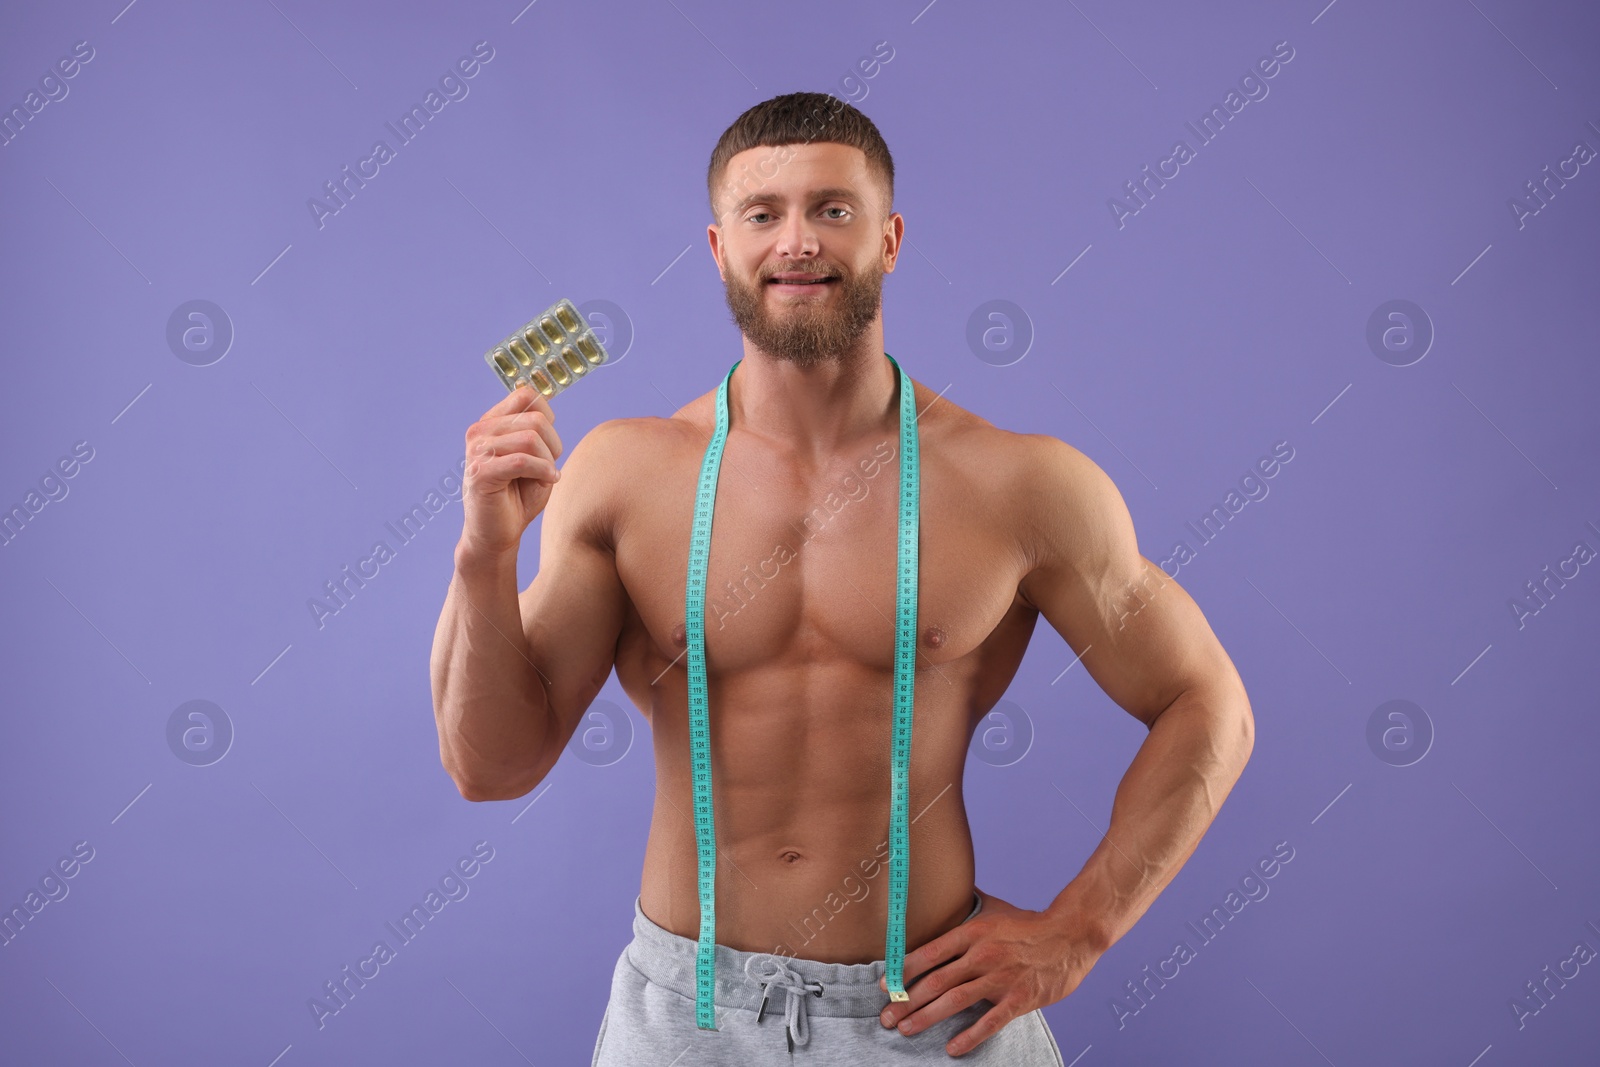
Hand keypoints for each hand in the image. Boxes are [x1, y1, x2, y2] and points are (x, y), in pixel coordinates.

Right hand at [460, 383, 562, 557]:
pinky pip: (522, 461)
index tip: (549, 444)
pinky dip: (543, 471)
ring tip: (547, 477)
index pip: (525, 396)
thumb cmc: (517, 497)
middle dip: (553, 445)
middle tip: (551, 467)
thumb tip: (547, 402)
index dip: (548, 417)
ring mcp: (476, 451)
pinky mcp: (480, 473)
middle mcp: (479, 432)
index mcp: (490, 424)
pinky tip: (548, 481)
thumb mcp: (534, 457)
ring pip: (530, 439)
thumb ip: (537, 431)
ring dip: (548, 461)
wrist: (496, 534)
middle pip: (534, 420)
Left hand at [878, 888, 1100, 1056]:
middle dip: (906, 1001)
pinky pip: (989, 1022)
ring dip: (926, 1018)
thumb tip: (946, 889)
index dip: (904, 970)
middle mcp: (982, 955)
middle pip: (936, 981)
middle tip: (887, 1016)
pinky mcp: (1019, 999)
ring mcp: (1000, 978)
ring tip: (906, 1029)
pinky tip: (951, 1048)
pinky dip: (968, 1037)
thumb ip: (968, 905)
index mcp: (973, 932)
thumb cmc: (1029, 924)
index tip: (885, 985)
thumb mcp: (994, 909)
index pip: (930, 952)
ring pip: (954, 1002)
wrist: (1071, 936)